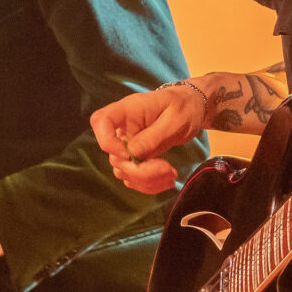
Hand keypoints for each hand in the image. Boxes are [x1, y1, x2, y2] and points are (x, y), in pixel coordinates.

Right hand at [89, 85, 204, 194]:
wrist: (191, 109)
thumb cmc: (183, 107)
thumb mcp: (175, 119)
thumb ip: (154, 136)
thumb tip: (133, 154)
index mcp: (128, 110)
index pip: (100, 121)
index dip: (108, 142)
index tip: (132, 154)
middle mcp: (123, 128)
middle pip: (114, 157)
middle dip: (140, 171)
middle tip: (169, 171)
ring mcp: (127, 145)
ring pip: (123, 172)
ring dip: (147, 180)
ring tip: (172, 175)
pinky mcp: (135, 158)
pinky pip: (133, 178)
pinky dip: (150, 184)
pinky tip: (168, 179)